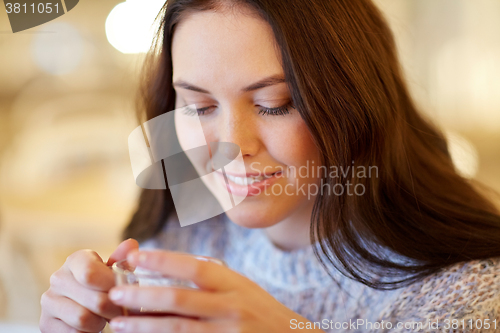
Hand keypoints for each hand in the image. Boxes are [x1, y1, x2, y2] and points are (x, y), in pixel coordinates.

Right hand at [40, 239, 138, 332]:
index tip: (124, 292)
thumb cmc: (102, 285)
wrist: (82, 307)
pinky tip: (92, 326)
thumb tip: (131, 244)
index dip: (111, 286)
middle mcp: (58, 277)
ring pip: (83, 318)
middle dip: (114, 309)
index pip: (90, 272)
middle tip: (122, 311)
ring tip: (105, 317)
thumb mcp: (113, 272)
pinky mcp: (45, 323)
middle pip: (94, 299)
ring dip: (101, 322)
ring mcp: (49, 300)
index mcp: (76, 260)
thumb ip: (122, 259)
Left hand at [108, 250, 324, 332]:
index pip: (195, 267)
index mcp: (234, 283)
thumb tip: (171, 264)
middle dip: (143, 294)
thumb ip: (212, 277)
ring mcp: (227, 332)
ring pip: (177, 327)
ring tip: (118, 321)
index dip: (164, 260)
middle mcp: (231, 306)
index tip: (136, 256)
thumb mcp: (241, 286)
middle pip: (180, 298)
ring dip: (144, 324)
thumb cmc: (260, 309)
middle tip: (115, 292)